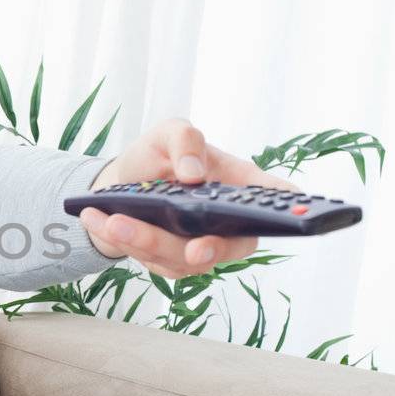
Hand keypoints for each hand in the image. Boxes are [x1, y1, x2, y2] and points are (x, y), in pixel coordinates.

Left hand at [82, 118, 299, 279]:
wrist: (119, 185)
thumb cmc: (157, 156)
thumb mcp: (168, 133)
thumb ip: (184, 139)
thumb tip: (193, 174)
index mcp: (240, 184)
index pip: (276, 197)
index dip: (293, 207)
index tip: (295, 211)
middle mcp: (228, 221)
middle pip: (234, 245)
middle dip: (212, 251)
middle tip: (191, 251)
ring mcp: (201, 245)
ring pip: (184, 260)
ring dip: (145, 242)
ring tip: (111, 220)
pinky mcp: (172, 262)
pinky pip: (153, 262)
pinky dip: (124, 242)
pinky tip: (99, 221)